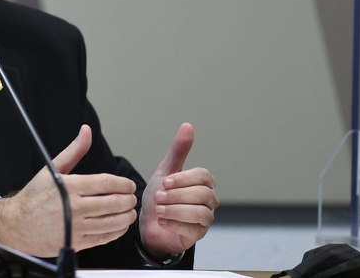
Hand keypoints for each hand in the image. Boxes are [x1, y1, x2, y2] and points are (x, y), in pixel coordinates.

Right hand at [0, 125, 138, 256]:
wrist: (16, 224)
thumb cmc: (34, 196)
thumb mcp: (52, 169)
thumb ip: (74, 150)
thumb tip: (86, 131)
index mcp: (70, 186)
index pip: (106, 183)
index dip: (123, 184)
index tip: (129, 185)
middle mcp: (75, 207)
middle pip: (114, 203)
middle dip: (128, 200)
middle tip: (132, 198)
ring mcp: (76, 227)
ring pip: (112, 222)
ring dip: (126, 217)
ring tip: (129, 212)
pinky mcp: (76, 242)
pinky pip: (104, 238)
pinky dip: (117, 232)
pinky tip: (119, 226)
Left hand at [139, 123, 217, 253]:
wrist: (149, 222)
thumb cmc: (160, 195)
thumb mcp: (166, 170)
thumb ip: (178, 151)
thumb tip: (187, 125)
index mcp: (203, 182)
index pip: (203, 176)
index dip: (184, 179)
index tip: (164, 182)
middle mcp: (209, 199)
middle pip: (203, 195)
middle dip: (177, 196)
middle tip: (158, 197)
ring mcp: (206, 218)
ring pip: (200, 213)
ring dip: (176, 210)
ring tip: (159, 210)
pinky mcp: (198, 234)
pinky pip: (193, 229)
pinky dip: (175, 224)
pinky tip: (161, 221)